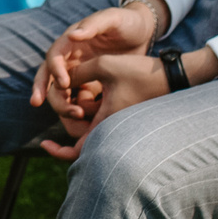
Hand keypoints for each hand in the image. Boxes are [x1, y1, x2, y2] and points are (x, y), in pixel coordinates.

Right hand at [31, 0, 167, 119]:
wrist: (143, 33)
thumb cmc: (127, 22)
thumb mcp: (113, 18)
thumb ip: (94, 24)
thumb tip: (72, 35)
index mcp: (71, 41)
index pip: (54, 56)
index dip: (54, 69)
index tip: (63, 84)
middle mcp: (70, 58)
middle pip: (48, 76)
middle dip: (42, 90)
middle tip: (39, 103)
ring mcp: (78, 73)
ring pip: (60, 91)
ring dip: (62, 104)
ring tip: (76, 116)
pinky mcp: (89, 84)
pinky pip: (77, 100)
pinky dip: (77, 110)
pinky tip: (84, 122)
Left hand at [36, 53, 172, 158]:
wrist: (172, 75)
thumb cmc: (140, 73)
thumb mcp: (103, 66)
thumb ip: (76, 72)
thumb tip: (58, 81)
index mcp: (105, 125)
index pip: (76, 152)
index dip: (57, 151)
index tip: (44, 142)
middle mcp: (112, 129)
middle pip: (78, 134)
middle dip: (68, 114)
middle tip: (65, 91)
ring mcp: (118, 123)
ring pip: (88, 122)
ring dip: (80, 106)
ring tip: (84, 85)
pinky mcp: (122, 114)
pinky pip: (100, 115)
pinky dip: (91, 104)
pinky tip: (91, 86)